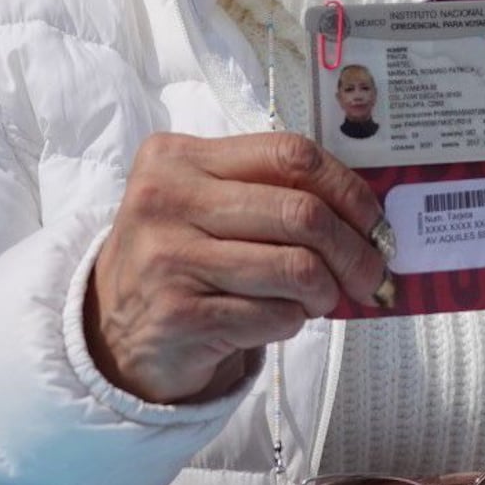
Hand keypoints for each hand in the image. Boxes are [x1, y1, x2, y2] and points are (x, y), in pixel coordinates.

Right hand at [85, 132, 390, 405]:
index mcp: (181, 158)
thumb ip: (270, 194)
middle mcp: (168, 199)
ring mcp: (170, 258)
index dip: (347, 188)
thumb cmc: (181, 258)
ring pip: (296, 268)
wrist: (111, 330)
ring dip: (326, 292)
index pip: (290, 154)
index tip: (373, 220)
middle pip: (301, 212)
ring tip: (321, 298)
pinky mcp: (179, 315)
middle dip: (353, 249)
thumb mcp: (207, 205)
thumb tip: (367, 218)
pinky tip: (278, 319)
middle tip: (370, 273)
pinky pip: (275, 315)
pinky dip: (293, 321)